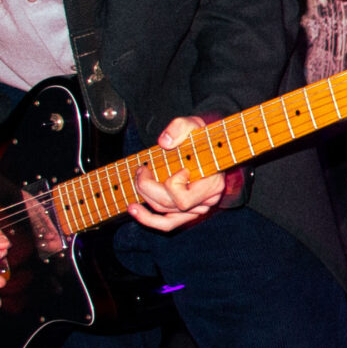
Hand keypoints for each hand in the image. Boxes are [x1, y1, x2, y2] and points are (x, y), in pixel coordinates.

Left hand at [128, 117, 237, 231]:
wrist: (206, 144)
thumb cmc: (200, 136)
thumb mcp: (192, 124)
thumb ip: (180, 128)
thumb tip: (164, 143)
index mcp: (213, 183)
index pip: (184, 198)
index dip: (170, 184)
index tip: (167, 162)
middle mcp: (207, 200)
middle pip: (170, 205)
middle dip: (148, 188)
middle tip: (141, 169)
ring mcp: (198, 208)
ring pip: (166, 213)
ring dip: (146, 197)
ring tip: (137, 179)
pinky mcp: (187, 211)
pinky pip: (168, 223)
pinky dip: (148, 219)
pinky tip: (133, 209)